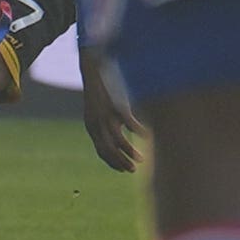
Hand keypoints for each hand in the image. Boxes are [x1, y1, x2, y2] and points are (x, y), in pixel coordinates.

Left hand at [80, 44, 143, 174]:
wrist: (94, 69)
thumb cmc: (101, 90)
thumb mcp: (102, 110)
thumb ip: (108, 124)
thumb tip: (119, 138)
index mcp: (92, 127)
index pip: (101, 151)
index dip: (113, 162)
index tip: (124, 169)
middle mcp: (96, 124)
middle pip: (108, 151)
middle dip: (121, 162)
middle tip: (133, 170)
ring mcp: (105, 116)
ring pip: (118, 142)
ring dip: (130, 153)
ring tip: (141, 159)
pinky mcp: (115, 106)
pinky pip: (129, 124)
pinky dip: (138, 131)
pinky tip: (147, 135)